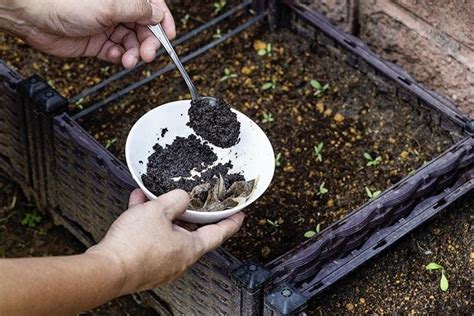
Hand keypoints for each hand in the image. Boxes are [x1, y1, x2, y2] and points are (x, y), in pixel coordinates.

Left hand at [3, 0, 174, 68]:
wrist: (33, 17)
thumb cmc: (64, 2)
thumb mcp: (110, 5)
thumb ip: (138, 10)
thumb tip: (158, 15)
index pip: (152, 7)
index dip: (163, 21)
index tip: (170, 36)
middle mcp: (117, 10)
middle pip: (144, 28)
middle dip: (148, 42)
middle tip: (147, 54)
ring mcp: (107, 26)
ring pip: (132, 43)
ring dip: (134, 54)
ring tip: (130, 60)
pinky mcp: (98, 42)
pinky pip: (117, 52)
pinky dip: (119, 57)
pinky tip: (116, 57)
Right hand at [87, 189, 244, 293]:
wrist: (106, 269)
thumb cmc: (134, 246)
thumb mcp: (160, 210)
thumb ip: (176, 199)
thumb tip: (183, 197)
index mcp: (190, 248)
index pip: (219, 233)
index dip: (231, 222)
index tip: (240, 215)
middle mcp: (179, 259)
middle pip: (191, 232)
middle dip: (187, 213)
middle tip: (189, 200)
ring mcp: (162, 264)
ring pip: (167, 232)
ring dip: (162, 214)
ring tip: (152, 197)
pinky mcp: (144, 264)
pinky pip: (150, 238)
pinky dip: (146, 223)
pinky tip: (137, 206)